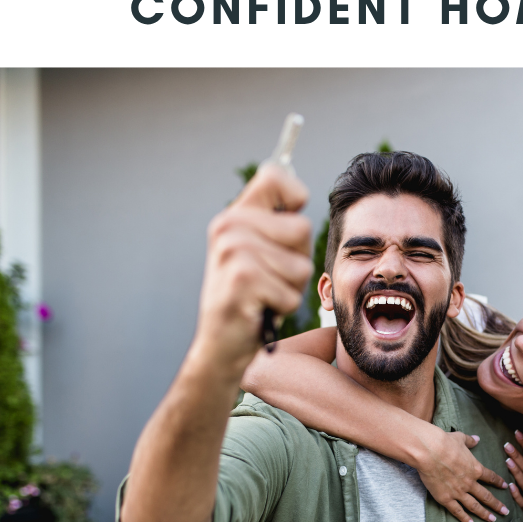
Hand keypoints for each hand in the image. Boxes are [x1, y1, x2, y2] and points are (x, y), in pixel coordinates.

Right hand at [192, 164, 313, 380]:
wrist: (220, 346)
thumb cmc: (251, 298)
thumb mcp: (260, 252)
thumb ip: (276, 222)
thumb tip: (299, 191)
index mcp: (234, 216)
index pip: (275, 175)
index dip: (295, 195)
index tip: (287, 223)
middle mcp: (228, 227)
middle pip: (302, 229)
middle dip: (297, 261)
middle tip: (268, 278)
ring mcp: (232, 251)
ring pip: (301, 266)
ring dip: (290, 288)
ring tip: (263, 294)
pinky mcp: (241, 279)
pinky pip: (292, 292)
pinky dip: (283, 307)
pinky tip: (258, 309)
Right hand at [415, 428, 510, 521]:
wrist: (429, 451)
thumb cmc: (445, 442)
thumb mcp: (460, 438)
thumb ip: (470, 441)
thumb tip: (477, 439)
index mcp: (475, 468)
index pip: (491, 477)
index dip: (499, 482)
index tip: (505, 486)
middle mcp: (469, 483)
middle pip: (486, 496)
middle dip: (497, 505)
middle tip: (506, 512)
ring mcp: (458, 492)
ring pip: (474, 506)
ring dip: (484, 514)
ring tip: (492, 520)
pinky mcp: (445, 498)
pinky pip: (457, 511)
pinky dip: (465, 519)